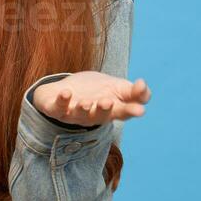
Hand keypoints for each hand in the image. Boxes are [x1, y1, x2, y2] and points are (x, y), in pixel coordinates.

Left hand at [31, 71, 150, 126]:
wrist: (63, 90)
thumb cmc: (94, 91)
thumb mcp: (117, 88)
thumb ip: (133, 91)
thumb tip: (143, 84)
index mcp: (111, 110)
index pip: (124, 112)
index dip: (131, 111)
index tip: (140, 110)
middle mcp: (93, 115)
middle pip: (101, 116)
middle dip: (104, 110)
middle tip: (108, 102)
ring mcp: (74, 113)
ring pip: (80, 115)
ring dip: (83, 109)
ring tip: (86, 102)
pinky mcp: (56, 109)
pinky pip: (58, 107)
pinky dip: (62, 101)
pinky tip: (66, 92)